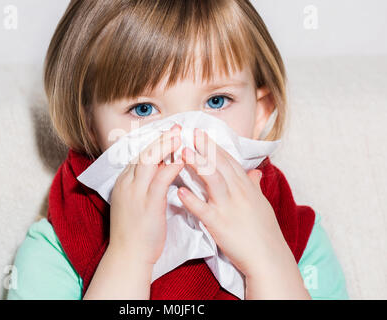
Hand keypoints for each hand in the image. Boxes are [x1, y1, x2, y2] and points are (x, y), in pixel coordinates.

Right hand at [108, 123, 184, 265]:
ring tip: (181, 135)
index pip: (140, 155)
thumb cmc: (136, 232)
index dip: (155, 142)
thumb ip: (144, 186)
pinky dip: (171, 166)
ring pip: (149, 160)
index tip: (169, 132)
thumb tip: (160, 171)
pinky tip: (183, 159)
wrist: (128, 255)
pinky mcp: (147, 204)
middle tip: (176, 126)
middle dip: (161, 138)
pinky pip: (160, 179)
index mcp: (124, 182)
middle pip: (144, 152)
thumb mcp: (135, 203)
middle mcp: (127, 183)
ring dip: (166, 146)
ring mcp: (136, 193)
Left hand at [177, 128, 291, 276]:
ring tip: (182, 152)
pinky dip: (192, 200)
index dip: (215, 146)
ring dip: (198, 164)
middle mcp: (238, 193)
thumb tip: (256, 172)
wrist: (269, 258)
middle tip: (190, 131)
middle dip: (205, 146)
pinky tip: (180, 192)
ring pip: (213, 180)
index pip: (229, 161)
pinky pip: (204, 210)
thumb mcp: (261, 204)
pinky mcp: (220, 225)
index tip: (202, 133)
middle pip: (220, 164)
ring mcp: (229, 208)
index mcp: (246, 187)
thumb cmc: (265, 232)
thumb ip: (255, 186)